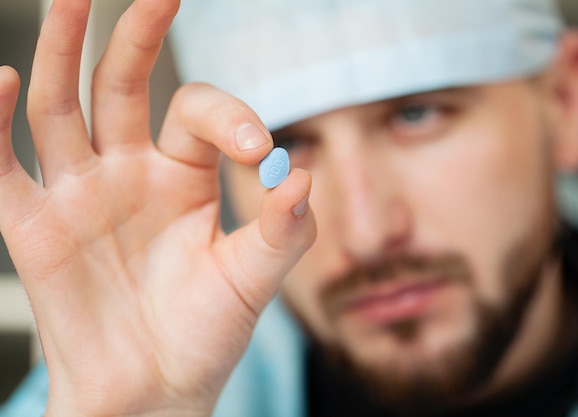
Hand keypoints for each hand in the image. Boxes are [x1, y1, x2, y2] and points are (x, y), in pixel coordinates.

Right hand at [0, 0, 314, 415]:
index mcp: (184, 177)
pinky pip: (5, 167)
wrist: (156, 392)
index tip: (260, 150)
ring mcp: (80, 194)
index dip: (231, 117)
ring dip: (61, 51)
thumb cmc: (205, 334)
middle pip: (124, 84)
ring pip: (63, 105)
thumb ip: (283, 228)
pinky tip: (4, 75)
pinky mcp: (35, 229)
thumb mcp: (255, 280)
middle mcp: (130, 173)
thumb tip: (306, 173)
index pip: (199, 114)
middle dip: (135, 34)